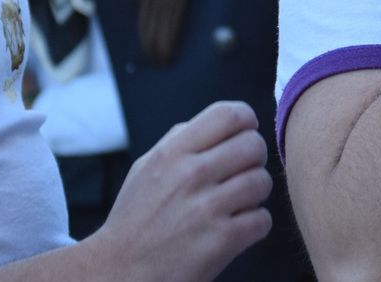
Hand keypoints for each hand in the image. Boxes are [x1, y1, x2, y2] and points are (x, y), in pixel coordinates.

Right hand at [88, 100, 271, 281]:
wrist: (118, 273)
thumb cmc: (136, 219)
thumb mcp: (146, 169)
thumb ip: (182, 140)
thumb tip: (224, 121)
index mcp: (172, 153)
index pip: (229, 114)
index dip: (246, 121)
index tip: (244, 134)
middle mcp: (190, 175)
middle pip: (254, 145)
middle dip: (253, 160)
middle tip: (239, 175)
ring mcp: (207, 209)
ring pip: (262, 182)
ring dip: (253, 195)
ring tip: (233, 205)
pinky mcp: (222, 240)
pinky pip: (263, 219)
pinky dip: (253, 226)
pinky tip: (233, 230)